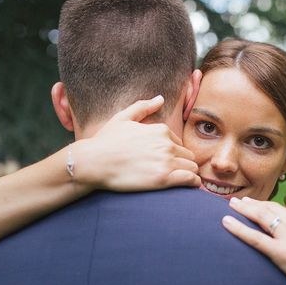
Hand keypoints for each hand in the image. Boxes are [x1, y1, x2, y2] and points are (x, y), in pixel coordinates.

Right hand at [73, 96, 200, 190]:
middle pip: (189, 156)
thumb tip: (160, 98)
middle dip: (183, 163)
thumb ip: (143, 107)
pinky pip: (191, 179)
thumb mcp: (122, 118)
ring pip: (192, 167)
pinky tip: (188, 186)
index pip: (180, 143)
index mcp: (160, 130)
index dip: (174, 153)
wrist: (93, 162)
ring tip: (180, 180)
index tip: (166, 162)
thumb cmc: (105, 141)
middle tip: (173, 173)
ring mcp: (166, 161)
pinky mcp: (163, 178)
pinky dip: (192, 183)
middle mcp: (166, 144)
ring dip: (188, 173)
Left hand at [222, 197, 285, 284]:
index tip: (262, 210)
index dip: (274, 210)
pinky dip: (239, 229)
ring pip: (262, 217)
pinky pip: (256, 238)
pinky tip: (226, 222)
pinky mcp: (283, 254)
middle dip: (254, 204)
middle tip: (241, 201)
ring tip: (232, 205)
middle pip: (272, 208)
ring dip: (244, 209)